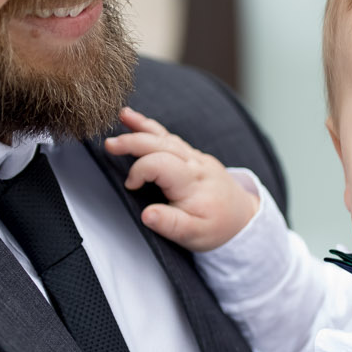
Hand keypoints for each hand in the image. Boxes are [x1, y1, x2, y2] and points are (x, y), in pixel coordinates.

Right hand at [104, 109, 258, 251]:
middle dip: (134, 141)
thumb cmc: (216, 228)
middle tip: (109, 144)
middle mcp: (194, 164)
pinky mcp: (192, 156)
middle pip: (162, 144)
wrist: (242, 218)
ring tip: (122, 116)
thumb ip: (170, 224)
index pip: (161, 164)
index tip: (130, 186)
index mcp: (192, 183)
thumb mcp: (194, 235)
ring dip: (142, 127)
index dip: (140, 171)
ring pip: (167, 136)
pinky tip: (135, 120)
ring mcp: (195, 157)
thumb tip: (146, 215)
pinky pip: (170, 137)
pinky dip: (152, 128)